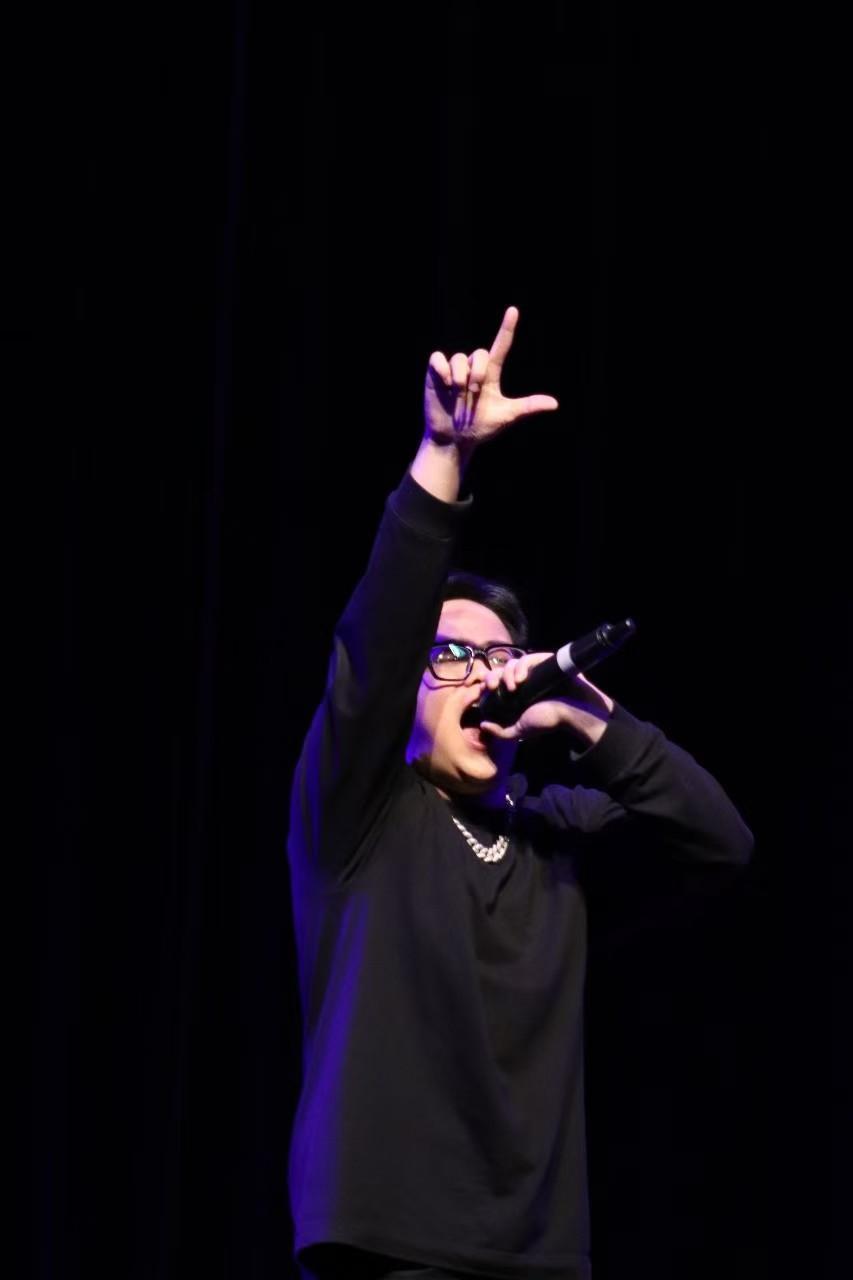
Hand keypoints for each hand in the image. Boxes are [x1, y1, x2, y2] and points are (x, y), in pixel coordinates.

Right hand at [423, 306, 557, 456]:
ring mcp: (454, 370)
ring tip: (457, 395)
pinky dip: (442, 369)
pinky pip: (438, 358)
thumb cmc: (480, 428)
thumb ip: (528, 407)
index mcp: (491, 375)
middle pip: (479, 353)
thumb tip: (555, 404)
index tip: (513, 311)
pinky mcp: (436, 373)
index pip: (501, 346)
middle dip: (477, 373)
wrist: (454, 439)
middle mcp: (473, 369)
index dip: (507, 329)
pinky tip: (443, 384)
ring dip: (459, 378)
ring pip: (459, 357)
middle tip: (474, 393)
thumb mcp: (506, 416)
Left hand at [478, 653, 613, 746]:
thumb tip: (483, 725)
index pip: (495, 682)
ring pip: (511, 663)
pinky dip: (520, 667)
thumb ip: (501, 732)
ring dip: (506, 673)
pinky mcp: (543, 662)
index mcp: (515, 694)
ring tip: (511, 687)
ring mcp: (533, 670)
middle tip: (491, 688)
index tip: (484, 691)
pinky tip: (521, 679)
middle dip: (491, 677)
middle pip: (499, 670)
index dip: (487, 683)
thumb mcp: (520, 730)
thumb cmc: (549, 721)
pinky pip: (527, 659)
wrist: (572, 714)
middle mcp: (522, 680)